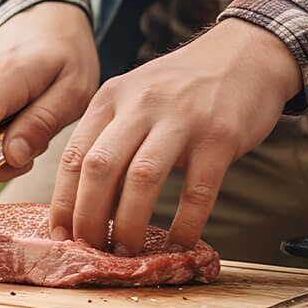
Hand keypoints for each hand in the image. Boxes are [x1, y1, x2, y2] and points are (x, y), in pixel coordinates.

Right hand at [0, 2, 99, 178]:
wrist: (42, 14)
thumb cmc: (64, 53)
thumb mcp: (74, 90)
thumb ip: (42, 124)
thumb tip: (12, 157)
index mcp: (2, 80)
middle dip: (1, 163)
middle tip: (38, 145)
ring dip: (4, 148)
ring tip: (33, 122)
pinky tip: (20, 118)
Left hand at [49, 18, 302, 251]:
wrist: (245, 53)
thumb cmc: (181, 87)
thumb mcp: (133, 98)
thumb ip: (107, 137)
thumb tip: (85, 201)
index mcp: (109, 99)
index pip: (73, 156)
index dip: (63, 202)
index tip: (61, 235)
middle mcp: (139, 105)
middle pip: (99, 168)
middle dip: (89, 218)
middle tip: (90, 251)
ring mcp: (181, 119)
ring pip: (142, 179)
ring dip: (129, 224)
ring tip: (126, 254)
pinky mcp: (220, 136)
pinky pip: (197, 190)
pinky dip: (185, 223)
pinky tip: (177, 244)